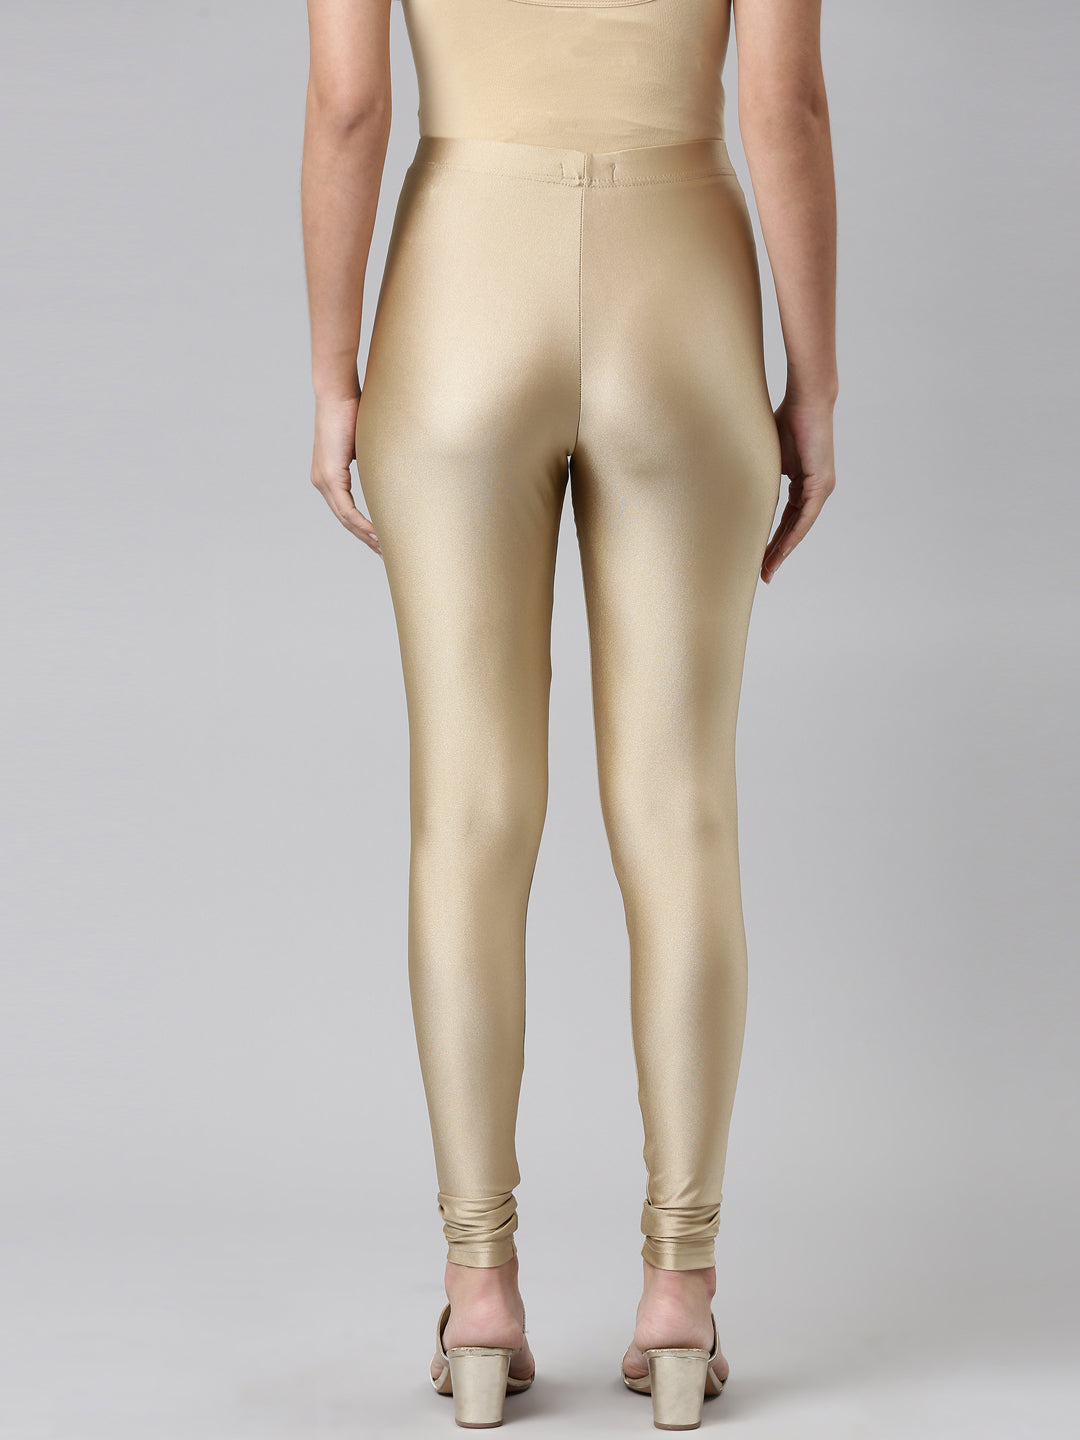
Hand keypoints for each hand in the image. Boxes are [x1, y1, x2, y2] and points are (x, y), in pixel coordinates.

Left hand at [310, 392, 381, 556]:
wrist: (338, 394)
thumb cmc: (353, 411)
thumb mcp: (365, 445)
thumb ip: (371, 463)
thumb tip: (390, 472)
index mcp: (328, 475)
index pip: (344, 509)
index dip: (361, 527)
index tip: (378, 539)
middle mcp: (321, 481)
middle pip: (343, 519)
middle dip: (364, 537)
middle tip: (383, 552)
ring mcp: (323, 480)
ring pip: (344, 518)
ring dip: (365, 535)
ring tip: (382, 548)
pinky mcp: (329, 477)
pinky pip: (346, 509)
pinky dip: (362, 523)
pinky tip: (375, 534)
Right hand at [761, 394, 835, 582]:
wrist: (807, 400)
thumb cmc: (786, 419)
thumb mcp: (769, 458)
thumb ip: (761, 478)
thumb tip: (739, 492)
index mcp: (802, 483)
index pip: (787, 518)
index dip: (774, 539)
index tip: (760, 558)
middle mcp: (815, 489)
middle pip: (794, 528)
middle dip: (777, 552)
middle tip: (764, 574)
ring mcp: (821, 488)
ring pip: (800, 527)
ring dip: (784, 550)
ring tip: (768, 569)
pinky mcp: (821, 484)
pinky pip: (806, 517)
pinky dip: (793, 535)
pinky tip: (782, 551)